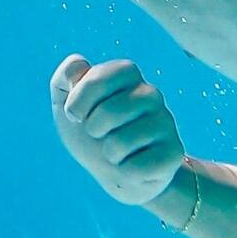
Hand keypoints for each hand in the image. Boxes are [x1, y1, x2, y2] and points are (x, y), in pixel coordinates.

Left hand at [49, 55, 186, 204]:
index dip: (79, 100)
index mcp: (127, 74)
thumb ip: (63, 78)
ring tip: (116, 151)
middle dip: (93, 130)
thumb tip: (78, 64)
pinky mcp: (173, 153)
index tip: (76, 114)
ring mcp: (165, 122)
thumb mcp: (66, 104)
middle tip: (99, 134)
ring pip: (120, 142)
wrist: (117, 173)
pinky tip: (132, 165)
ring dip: (109, 153)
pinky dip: (125, 172)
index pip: (100, 77)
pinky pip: (137, 167)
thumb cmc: (92, 132)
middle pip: (110, 112)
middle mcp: (151, 94)